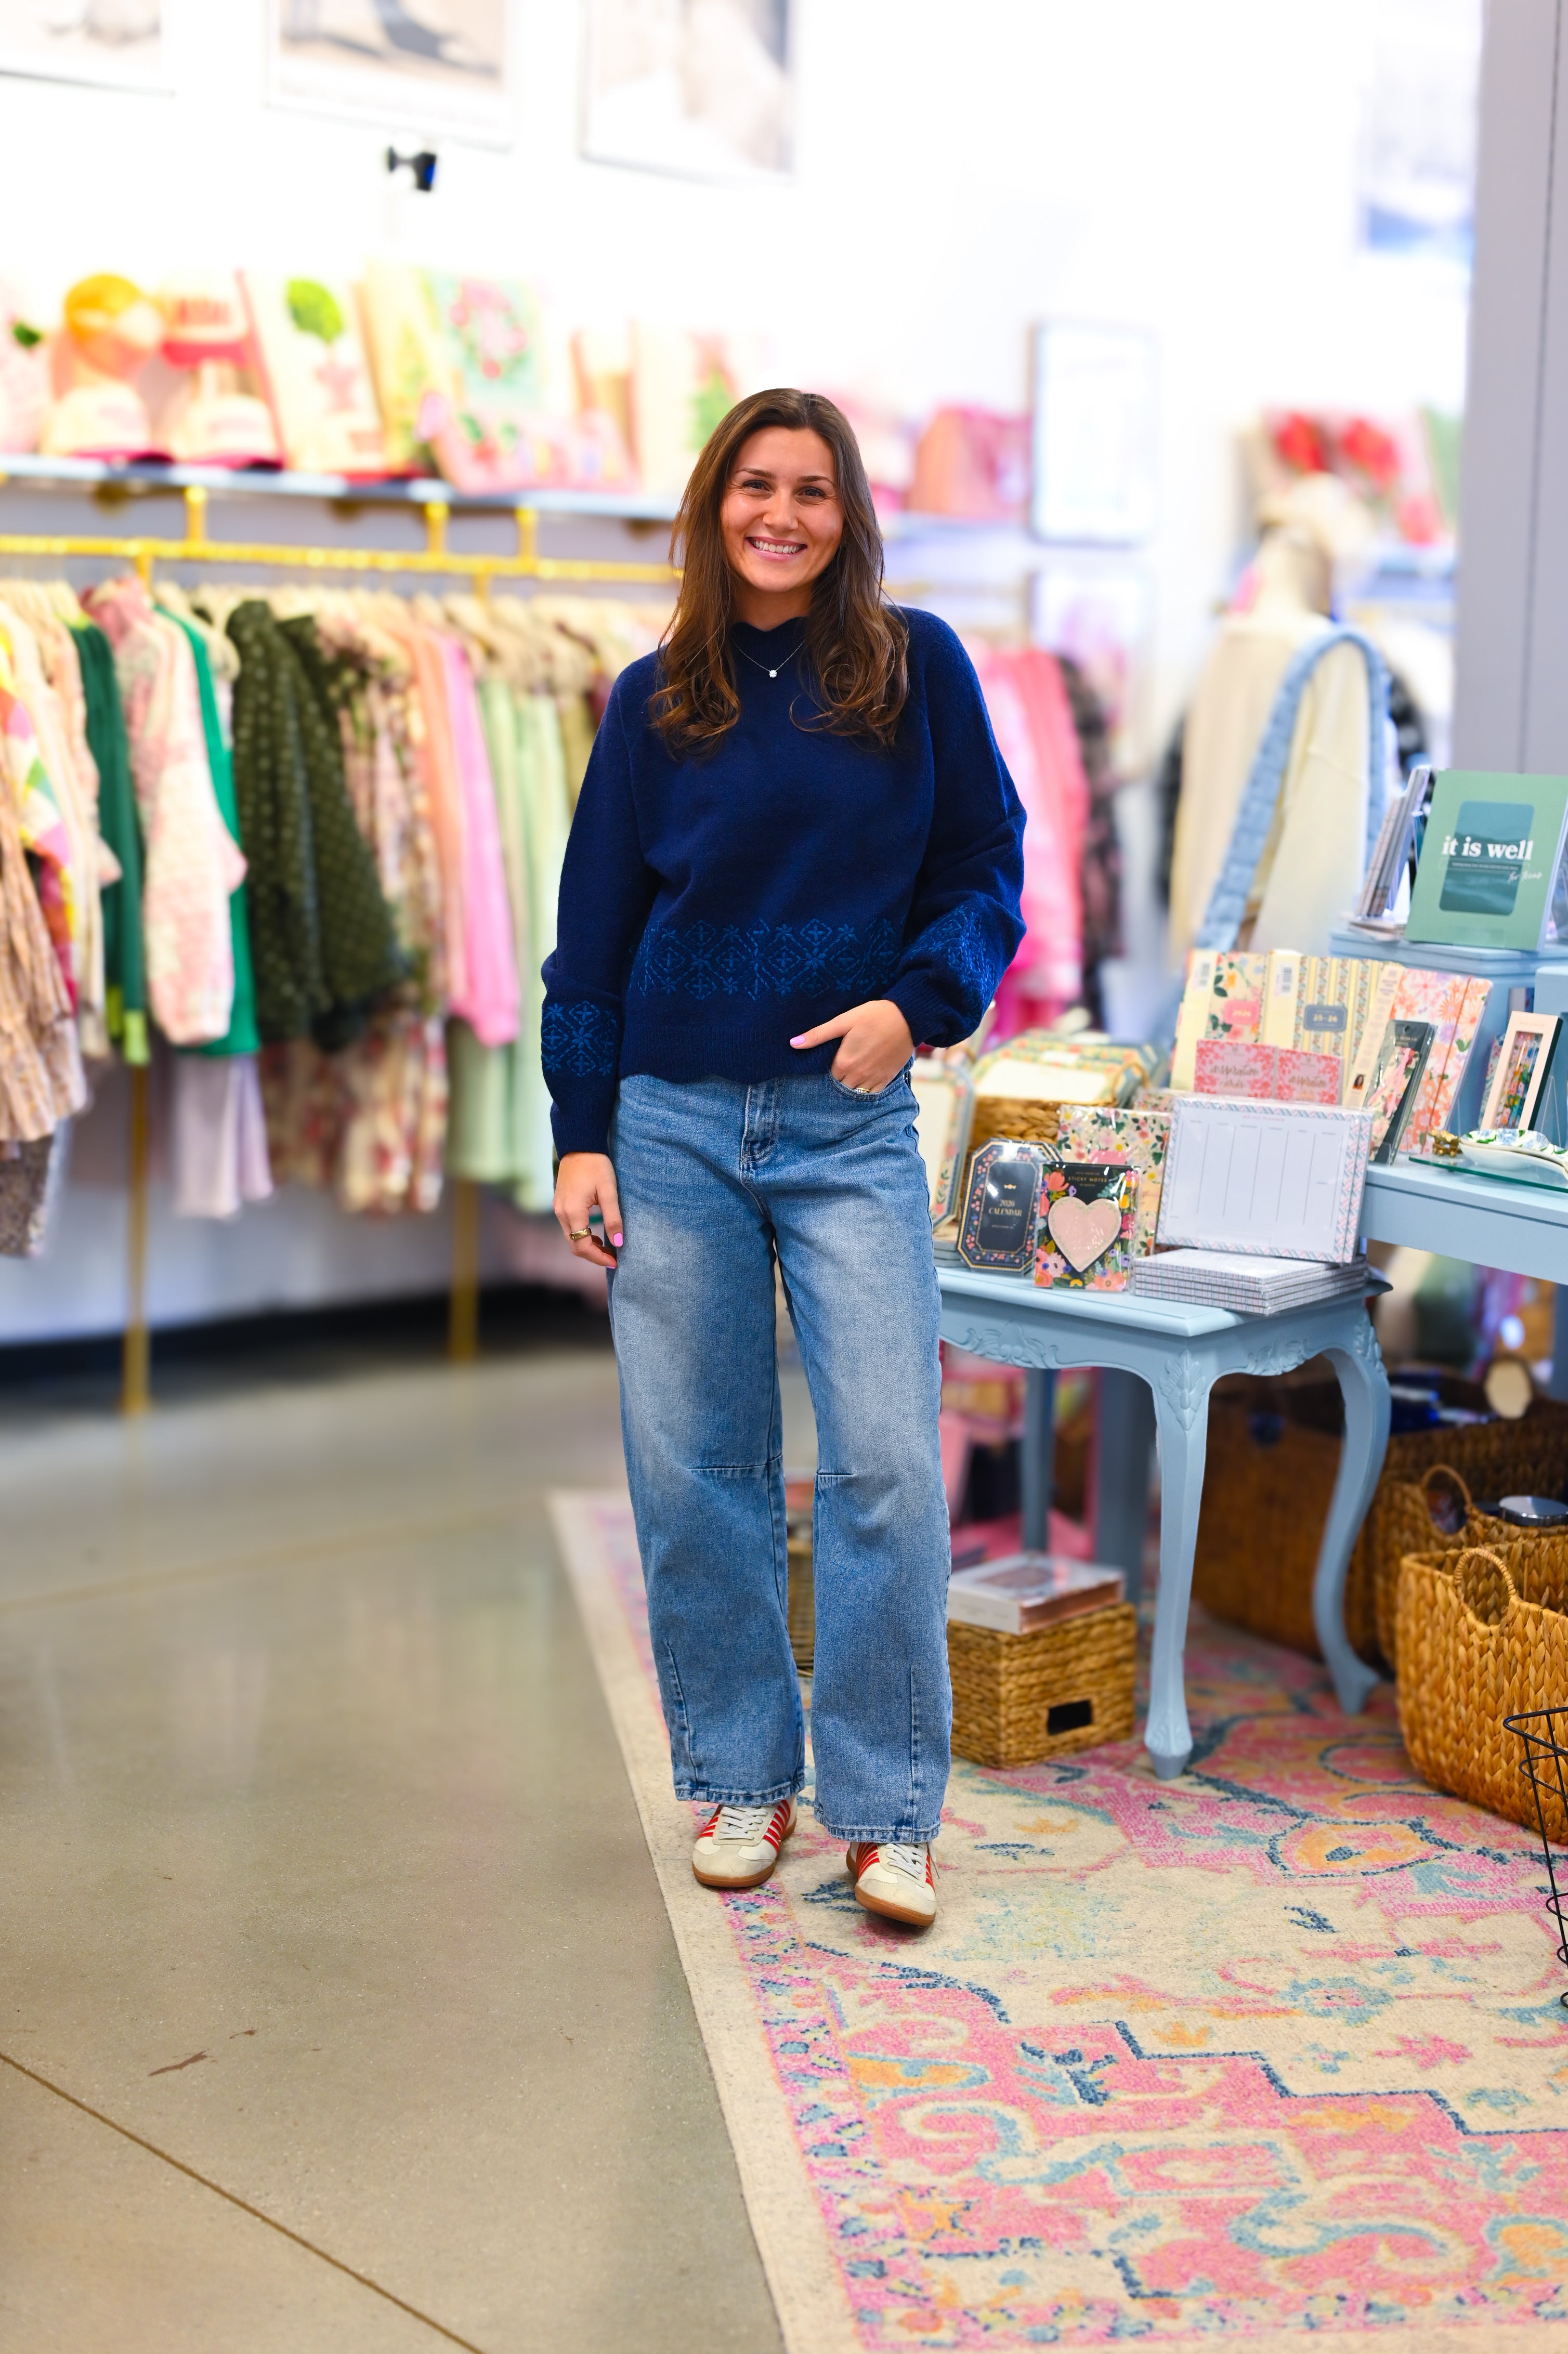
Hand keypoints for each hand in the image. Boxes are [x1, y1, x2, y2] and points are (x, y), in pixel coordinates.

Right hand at [554, 1152, 621, 1268]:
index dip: (599, 1257)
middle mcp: (561, 1213)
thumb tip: (618, 1243)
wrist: (579, 1145)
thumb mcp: (609, 1192)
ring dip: (587, 1245)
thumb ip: (613, 1218)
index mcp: (573, 1211)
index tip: (615, 1261)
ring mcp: (558, 1208)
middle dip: (593, 1255)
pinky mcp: (560, 1204)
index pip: (582, 1246)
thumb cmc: (596, 1166)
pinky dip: (582, 1235)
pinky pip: (569, 1227)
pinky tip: (596, 1234)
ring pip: (571, 1237)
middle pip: (574, 1245)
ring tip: (607, 1247)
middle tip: (613, 1257)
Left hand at [790, 999, 914, 1092]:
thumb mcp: (843, 1021)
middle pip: (840, 1086)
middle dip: (839, 1079)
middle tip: (841, 1066)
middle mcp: (858, 1075)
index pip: (828, 1076)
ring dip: (852, 1085)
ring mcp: (874, 1079)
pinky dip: (866, 1089)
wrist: (908, 1017)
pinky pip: (872, 1093)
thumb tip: (793, 1043)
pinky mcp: (887, 1078)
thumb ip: (818, 1035)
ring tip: (852, 1072)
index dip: (828, 1069)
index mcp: (844, 1063)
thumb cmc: (873, 1016)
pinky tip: (865, 1078)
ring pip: (856, 1092)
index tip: (831, 1061)